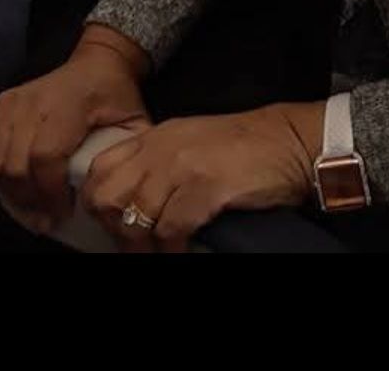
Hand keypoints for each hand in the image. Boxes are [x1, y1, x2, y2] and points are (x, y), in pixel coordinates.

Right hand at [0, 26, 150, 231]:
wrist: (96, 63)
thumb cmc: (115, 94)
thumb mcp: (135, 119)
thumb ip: (130, 151)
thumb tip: (120, 187)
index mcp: (69, 104)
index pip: (46, 156)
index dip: (50, 193)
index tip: (62, 213)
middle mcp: (34, 101)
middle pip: (16, 165)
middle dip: (30, 200)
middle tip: (46, 218)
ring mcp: (12, 102)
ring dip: (11, 192)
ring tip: (33, 205)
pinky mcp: (0, 105)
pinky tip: (16, 184)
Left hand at [80, 102, 324, 252]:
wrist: (290, 141)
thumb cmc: (248, 148)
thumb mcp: (194, 143)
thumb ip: (162, 163)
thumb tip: (135, 202)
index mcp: (158, 136)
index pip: (101, 168)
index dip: (98, 201)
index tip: (111, 224)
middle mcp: (163, 147)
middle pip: (106, 193)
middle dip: (113, 227)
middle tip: (133, 244)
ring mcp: (182, 166)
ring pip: (133, 216)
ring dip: (143, 246)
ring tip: (160, 253)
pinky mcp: (205, 186)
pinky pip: (169, 230)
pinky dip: (172, 249)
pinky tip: (184, 250)